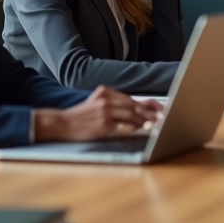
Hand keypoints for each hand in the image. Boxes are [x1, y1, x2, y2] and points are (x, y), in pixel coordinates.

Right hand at [34, 87, 162, 141]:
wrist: (62, 123)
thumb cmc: (81, 116)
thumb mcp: (96, 103)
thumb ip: (114, 105)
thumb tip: (137, 113)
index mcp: (105, 92)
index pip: (132, 98)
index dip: (148, 103)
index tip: (161, 108)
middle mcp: (106, 99)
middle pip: (134, 105)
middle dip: (150, 113)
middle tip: (162, 118)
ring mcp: (104, 111)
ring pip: (131, 114)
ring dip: (144, 121)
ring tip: (153, 125)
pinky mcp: (103, 123)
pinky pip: (123, 126)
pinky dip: (133, 128)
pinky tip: (139, 130)